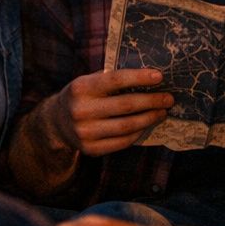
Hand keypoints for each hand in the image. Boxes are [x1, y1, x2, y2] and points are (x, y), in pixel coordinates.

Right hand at [47, 68, 173, 156]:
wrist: (56, 123)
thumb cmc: (83, 96)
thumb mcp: (89, 81)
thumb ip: (112, 79)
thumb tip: (150, 76)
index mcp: (82, 88)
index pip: (116, 80)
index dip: (140, 77)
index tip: (160, 76)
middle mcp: (81, 110)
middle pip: (126, 105)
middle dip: (152, 101)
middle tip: (169, 98)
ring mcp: (85, 132)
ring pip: (127, 126)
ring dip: (149, 119)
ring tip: (162, 112)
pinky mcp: (90, 149)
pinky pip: (122, 142)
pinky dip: (138, 133)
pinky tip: (146, 125)